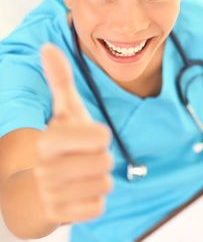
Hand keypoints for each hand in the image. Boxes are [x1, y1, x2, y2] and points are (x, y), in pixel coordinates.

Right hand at [35, 44, 113, 224]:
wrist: (38, 185)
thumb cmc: (59, 142)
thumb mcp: (63, 110)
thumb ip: (59, 79)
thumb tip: (47, 47)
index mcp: (49, 140)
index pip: (101, 138)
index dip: (98, 136)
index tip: (86, 137)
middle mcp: (48, 168)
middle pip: (105, 162)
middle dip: (99, 158)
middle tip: (83, 157)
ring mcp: (54, 195)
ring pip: (104, 185)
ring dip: (98, 178)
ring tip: (81, 173)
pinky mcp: (64, 214)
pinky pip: (98, 207)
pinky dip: (94, 199)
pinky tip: (79, 192)